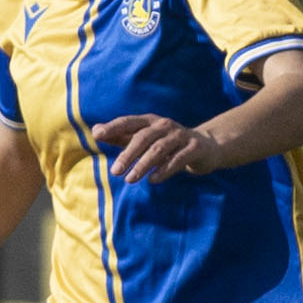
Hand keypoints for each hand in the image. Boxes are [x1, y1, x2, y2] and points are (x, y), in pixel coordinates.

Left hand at [90, 113, 222, 182]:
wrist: (206, 147)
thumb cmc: (168, 143)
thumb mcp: (145, 138)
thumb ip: (122, 136)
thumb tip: (96, 131)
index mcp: (150, 121)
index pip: (128, 122)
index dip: (113, 127)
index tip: (97, 135)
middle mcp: (164, 126)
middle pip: (143, 138)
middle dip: (128, 155)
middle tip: (114, 171)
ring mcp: (180, 136)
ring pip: (159, 149)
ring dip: (143, 165)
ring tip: (130, 180)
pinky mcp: (194, 149)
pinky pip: (178, 159)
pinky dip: (164, 170)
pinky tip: (152, 180)